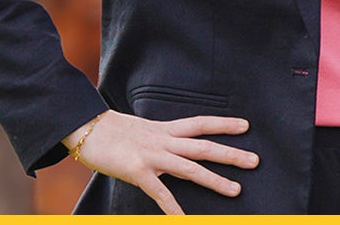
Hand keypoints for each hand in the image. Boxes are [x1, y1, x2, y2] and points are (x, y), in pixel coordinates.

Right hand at [66, 111, 258, 213]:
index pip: (200, 124)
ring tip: (236, 190)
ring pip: (191, 169)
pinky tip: (185, 221)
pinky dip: (173, 209)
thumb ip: (159, 138)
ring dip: (215, 180)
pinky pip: (160, 193)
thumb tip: (173, 145)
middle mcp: (163, 141)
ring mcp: (152, 156)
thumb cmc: (110, 131)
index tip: (246, 127)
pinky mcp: (138, 172)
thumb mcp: (141, 129)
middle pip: (204, 147)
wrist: (84, 128)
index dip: (223, 124)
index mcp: (164, 129)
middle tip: (255, 161)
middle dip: (231, 154)